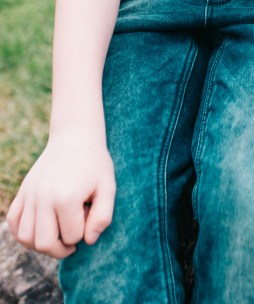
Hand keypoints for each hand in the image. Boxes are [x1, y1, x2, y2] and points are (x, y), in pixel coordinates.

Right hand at [7, 135, 115, 257]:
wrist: (75, 137)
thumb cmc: (94, 164)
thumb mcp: (108, 187)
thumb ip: (103, 217)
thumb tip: (89, 241)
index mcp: (66, 197)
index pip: (72, 237)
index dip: (84, 231)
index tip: (89, 214)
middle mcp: (43, 198)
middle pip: (45, 244)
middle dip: (62, 247)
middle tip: (73, 236)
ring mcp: (30, 194)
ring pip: (26, 238)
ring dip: (42, 243)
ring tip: (57, 233)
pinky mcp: (23, 191)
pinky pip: (13, 222)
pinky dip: (23, 232)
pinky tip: (40, 227)